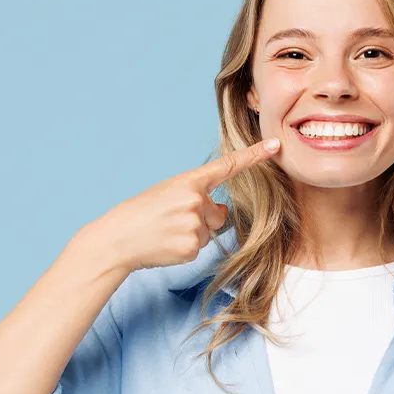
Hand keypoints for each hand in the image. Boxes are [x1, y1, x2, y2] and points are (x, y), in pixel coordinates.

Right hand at [87, 137, 281, 273]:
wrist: (117, 238)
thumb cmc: (142, 214)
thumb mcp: (168, 194)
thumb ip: (197, 196)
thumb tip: (222, 211)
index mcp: (188, 181)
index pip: (228, 166)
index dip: (254, 155)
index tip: (275, 145)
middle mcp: (195, 200)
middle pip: (218, 213)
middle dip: (201, 219)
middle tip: (170, 220)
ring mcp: (194, 224)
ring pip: (208, 232)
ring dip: (191, 234)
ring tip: (165, 232)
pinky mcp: (192, 247)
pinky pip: (199, 248)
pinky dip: (184, 248)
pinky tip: (166, 244)